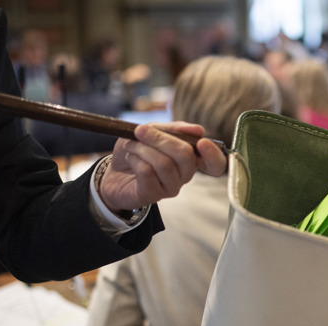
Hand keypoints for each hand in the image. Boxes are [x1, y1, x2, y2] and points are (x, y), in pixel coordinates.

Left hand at [98, 121, 226, 212]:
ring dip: (142, 148)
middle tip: (141, 131)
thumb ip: (174, 129)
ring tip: (131, 145)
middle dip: (160, 138)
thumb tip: (198, 129)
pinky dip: (134, 159)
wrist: (112, 172)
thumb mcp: (153, 132)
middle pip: (185, 156)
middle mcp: (184, 175)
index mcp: (190, 159)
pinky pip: (147, 172)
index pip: (215, 164)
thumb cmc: (136, 151)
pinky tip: (129, 158)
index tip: (202, 141)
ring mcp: (170, 188)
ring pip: (163, 163)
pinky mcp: (152, 195)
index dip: (213, 154)